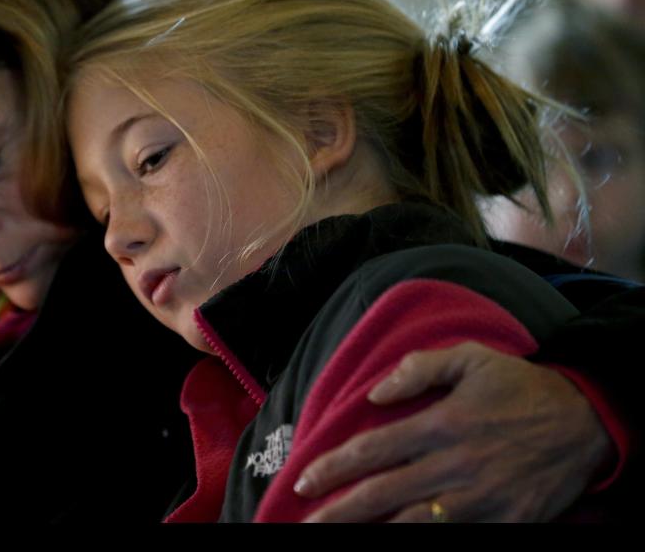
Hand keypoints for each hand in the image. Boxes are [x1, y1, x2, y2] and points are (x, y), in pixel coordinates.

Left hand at [293, 342, 614, 521]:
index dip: (334, 467)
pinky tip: (395, 539)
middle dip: (338, 510)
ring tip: (339, 536)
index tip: (304, 479)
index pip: (373, 450)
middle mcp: (454, 466)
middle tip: (306, 521)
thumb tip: (374, 394)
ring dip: (372, 530)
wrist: (586, 422)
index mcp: (441, 425)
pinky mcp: (505, 522)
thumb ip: (419, 367)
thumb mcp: (471, 357)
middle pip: (382, 494)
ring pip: (412, 524)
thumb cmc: (519, 387)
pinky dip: (423, 540)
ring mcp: (480, 500)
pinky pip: (456, 538)